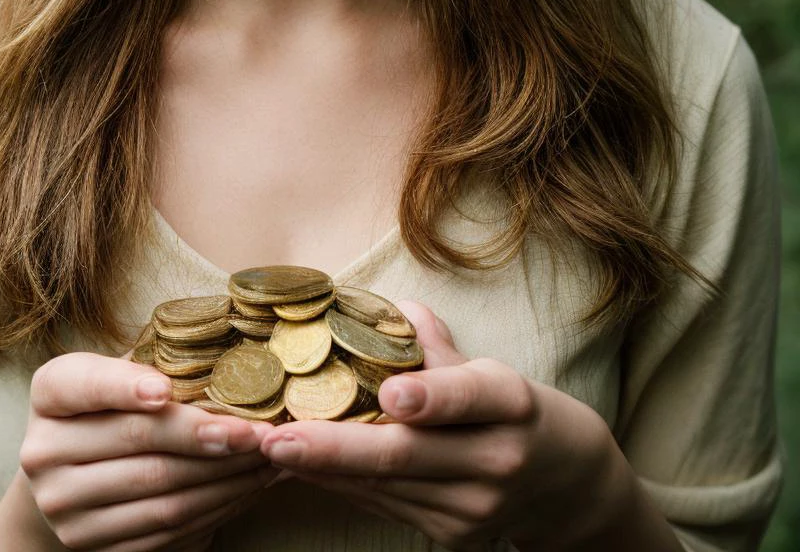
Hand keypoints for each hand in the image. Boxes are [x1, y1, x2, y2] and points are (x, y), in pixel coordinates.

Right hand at [19, 347, 280, 550]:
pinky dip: (214, 508)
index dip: (126, 386)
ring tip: (267, 459)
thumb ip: (149, 366)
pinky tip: (245, 488)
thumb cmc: (107, 409)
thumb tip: (229, 360)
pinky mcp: (93, 544)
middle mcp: (44, 451)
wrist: (68, 479)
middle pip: (138, 441)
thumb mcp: (113, 375)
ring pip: (160, 491)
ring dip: (224, 477)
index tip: (166, 388)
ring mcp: (64, 505)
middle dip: (207, 434)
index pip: (87, 385)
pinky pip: (166, 530)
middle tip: (259, 430)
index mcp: (51, 394)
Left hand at [257, 301, 615, 550]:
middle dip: (333, 449)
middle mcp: (496, 461)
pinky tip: (300, 467)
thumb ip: (437, 348)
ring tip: (265, 449)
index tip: (391, 393)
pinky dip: (341, 485)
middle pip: (408, 455)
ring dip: (321, 470)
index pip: (470, 397)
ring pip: (386, 486)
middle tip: (275, 439)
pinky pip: (386, 505)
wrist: (571, 489)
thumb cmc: (520, 412)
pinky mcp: (454, 539)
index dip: (431, 395)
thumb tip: (391, 308)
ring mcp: (475, 509)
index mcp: (512, 403)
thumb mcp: (494, 371)